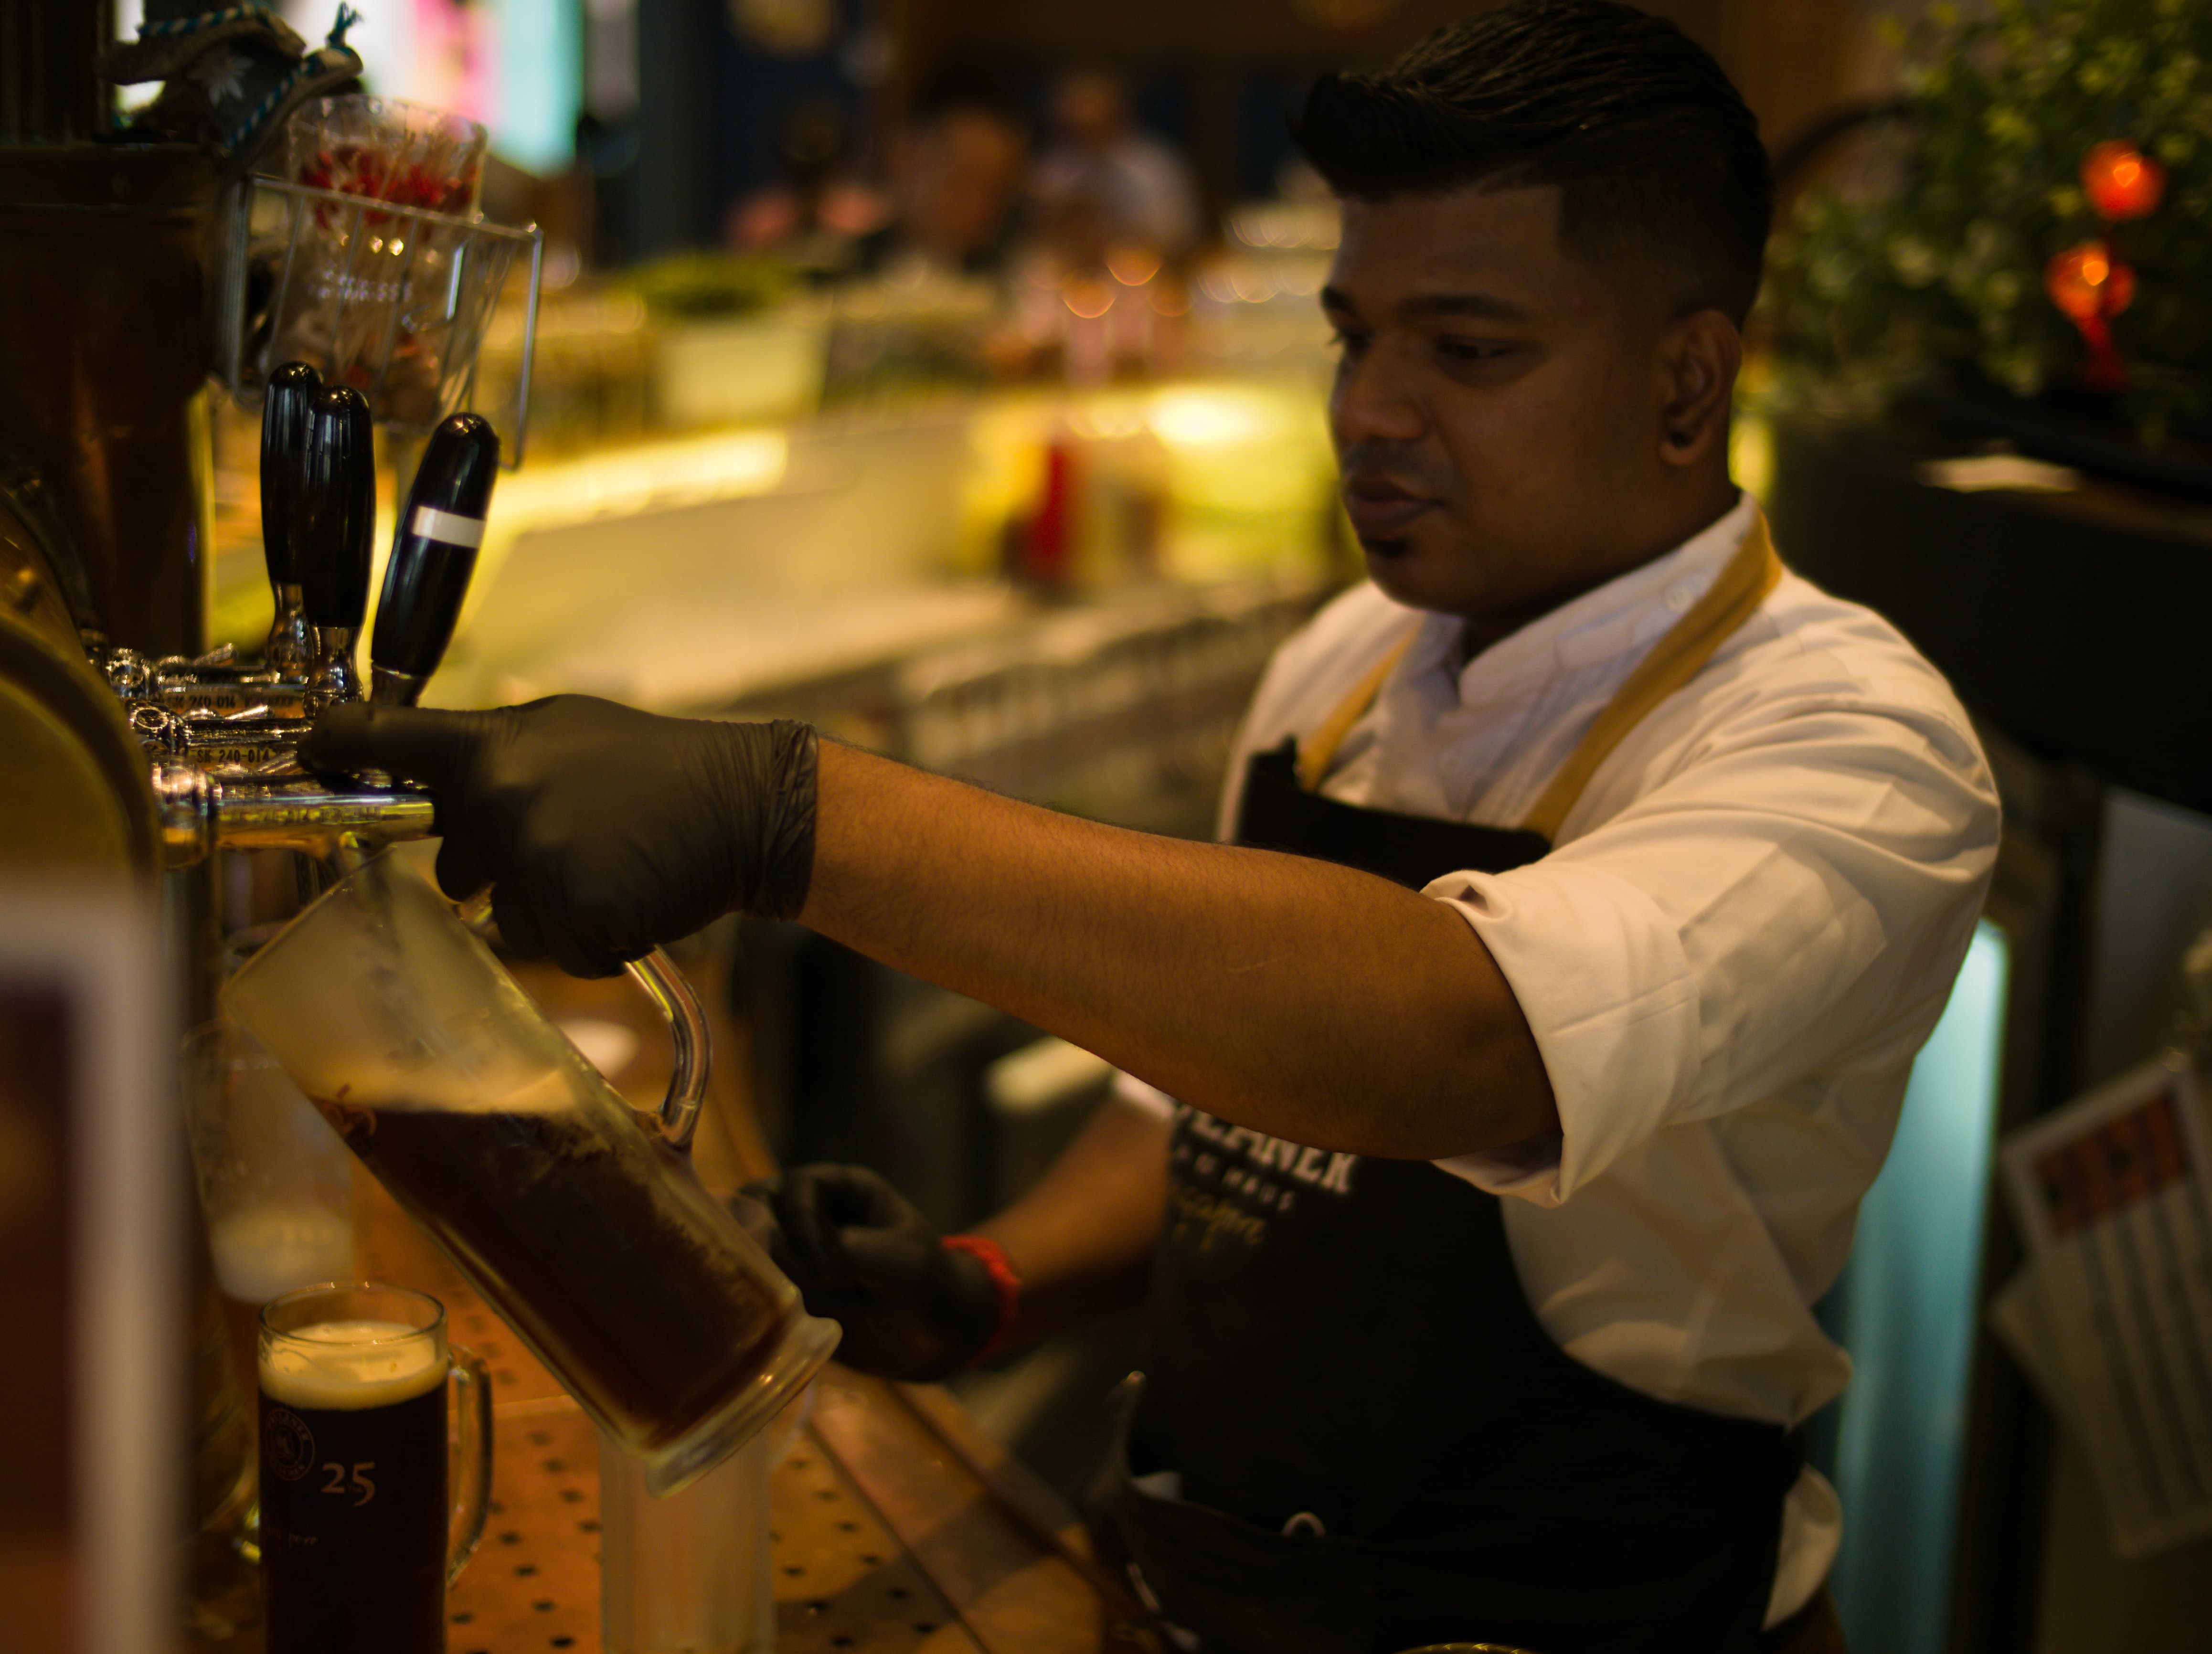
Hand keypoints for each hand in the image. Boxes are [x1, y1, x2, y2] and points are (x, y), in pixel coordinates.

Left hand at [302, 695, 816, 977]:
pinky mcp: (574, 920)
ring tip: (608, 867)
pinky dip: (588, 938)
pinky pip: (554, 952)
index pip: (387, 741)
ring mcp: (535, 867)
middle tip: (570, 839)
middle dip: (498, 866)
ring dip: (547, 908)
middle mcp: (500, 805)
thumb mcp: (566, 729)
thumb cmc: (655, 766)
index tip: (311, 747)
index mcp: (493, 750)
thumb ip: (493, 755)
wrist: (742, 806)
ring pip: (503, 917)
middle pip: (450, 866)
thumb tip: (433, 781)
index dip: (337, 744)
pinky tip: (628, 897)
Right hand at [741, 1165, 1000, 1381]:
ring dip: (765, 1278)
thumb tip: (783, 1259)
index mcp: (841, 1190)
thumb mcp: (898, 1260)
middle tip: (789, 1282)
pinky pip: (755, 1292)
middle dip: (765, 1244)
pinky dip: (761, 1307)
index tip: (826, 1269)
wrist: (936, 1337)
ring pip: (750, 1252)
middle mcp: (809, 1216)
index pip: (797, 1187)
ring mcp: (793, 1255)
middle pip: (755, 1209)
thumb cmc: (928, 1283)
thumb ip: (845, 1251)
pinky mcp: (786, 1294)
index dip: (800, 1221)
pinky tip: (785, 1325)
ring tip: (798, 1306)